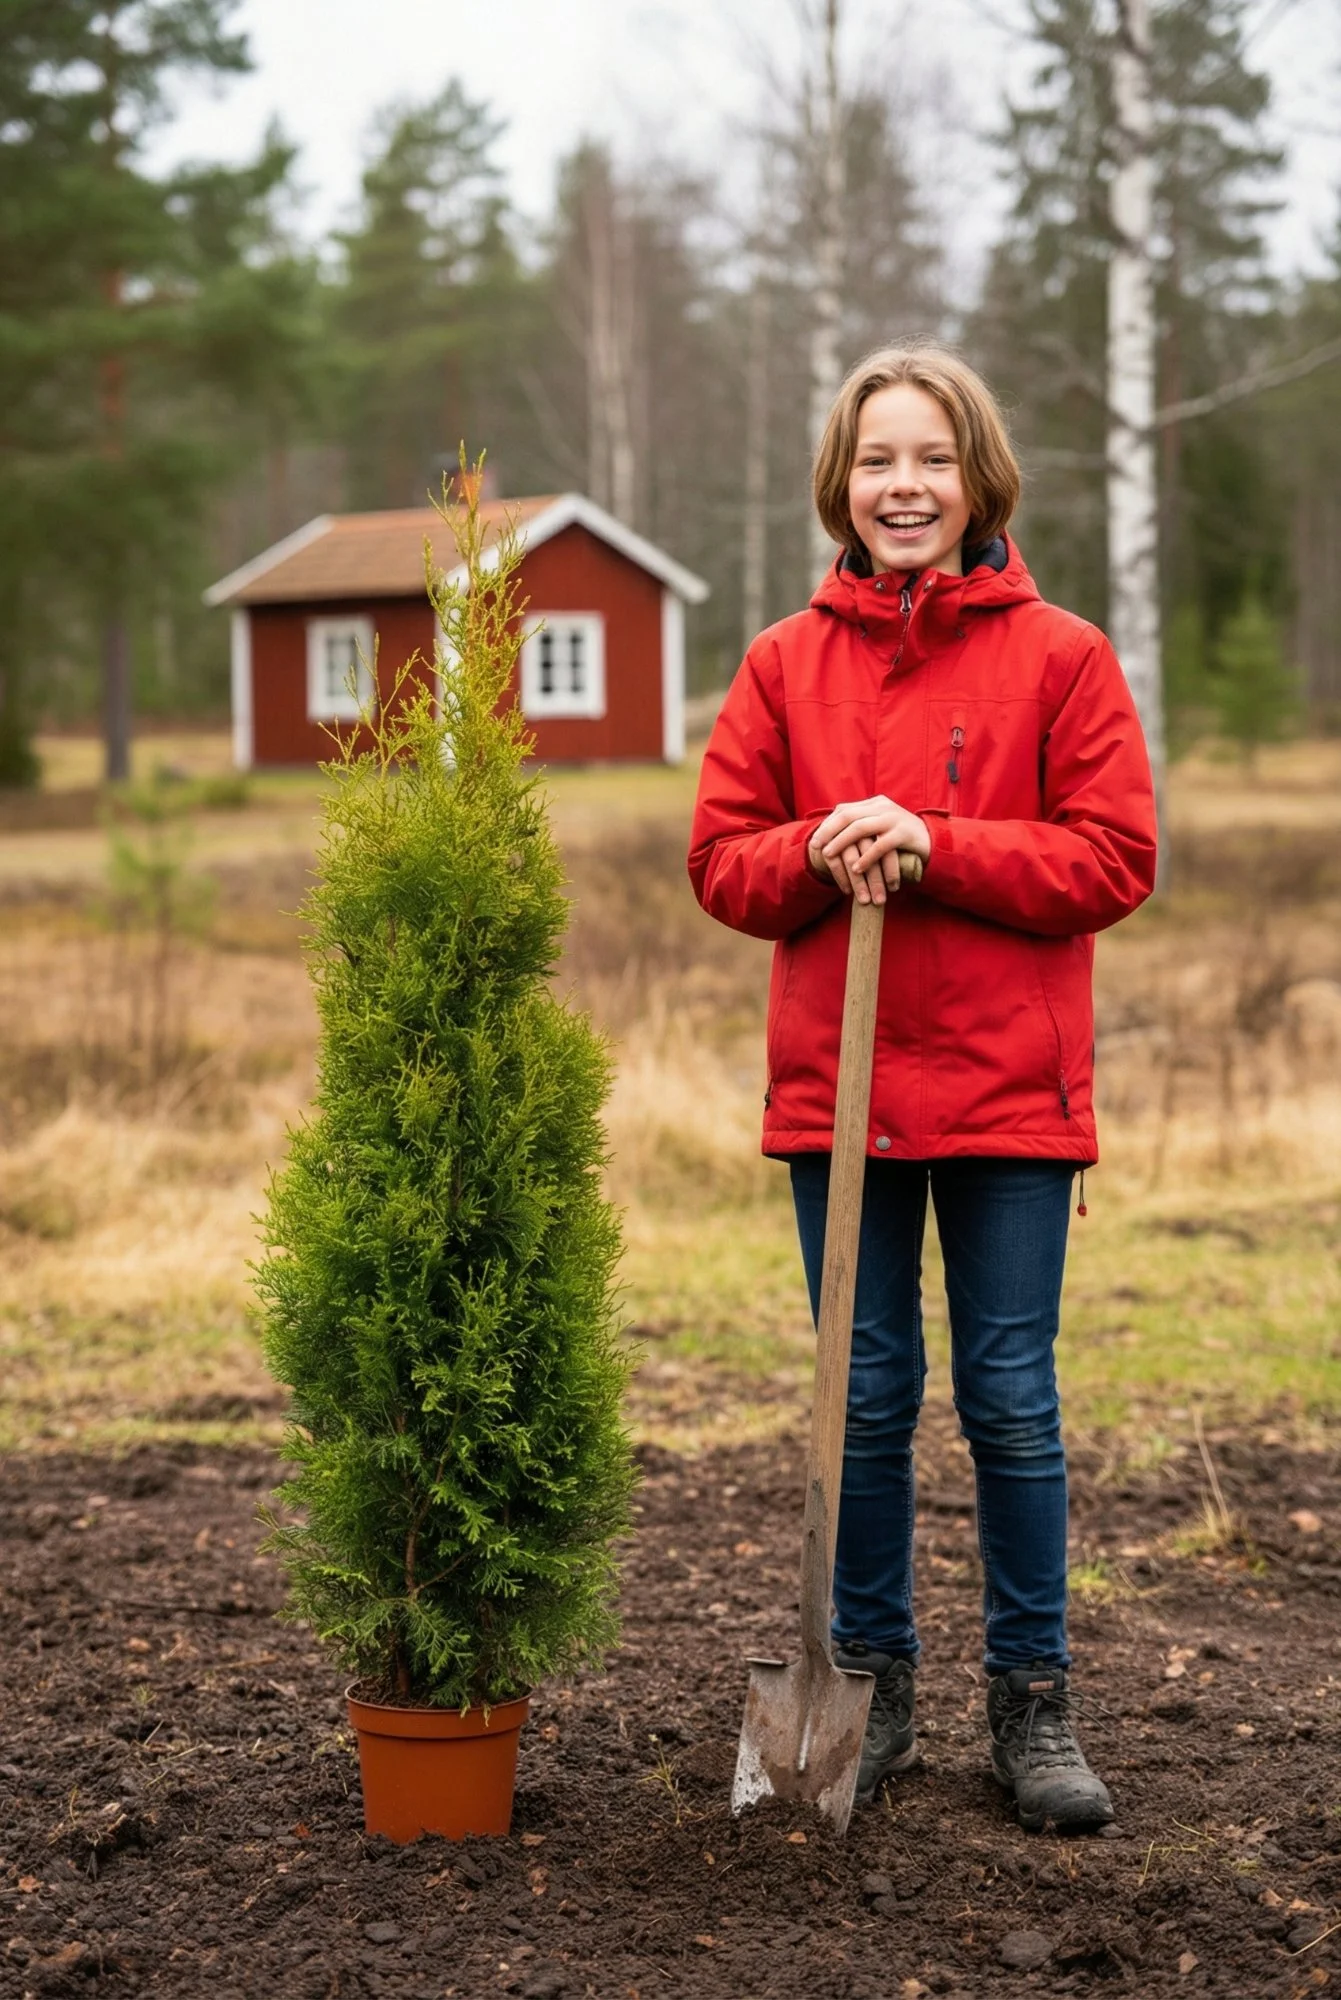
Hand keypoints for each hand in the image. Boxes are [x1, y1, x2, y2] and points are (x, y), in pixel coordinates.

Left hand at [808, 796, 930, 904]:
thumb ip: (861, 825)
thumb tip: (832, 831)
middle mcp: (883, 807)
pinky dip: (866, 858)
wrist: (932, 842)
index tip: (814, 841)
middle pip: (849, 816)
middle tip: (816, 847)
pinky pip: (880, 845)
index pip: (844, 810)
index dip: (827, 825)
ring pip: (861, 828)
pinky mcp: (904, 833)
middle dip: (829, 832)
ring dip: (842, 843)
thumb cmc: (901, 839)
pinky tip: (856, 869)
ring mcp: (894, 819)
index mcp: (875, 803)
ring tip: (829, 856)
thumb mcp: (879, 827)